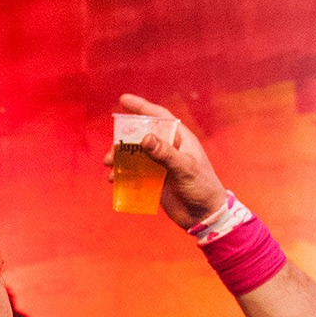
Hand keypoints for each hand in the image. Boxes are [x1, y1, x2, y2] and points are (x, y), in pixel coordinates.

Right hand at [114, 94, 228, 227]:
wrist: (205, 216)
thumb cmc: (202, 187)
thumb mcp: (185, 168)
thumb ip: (165, 153)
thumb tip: (144, 138)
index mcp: (179, 138)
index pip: (158, 116)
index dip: (141, 106)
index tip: (123, 100)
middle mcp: (168, 148)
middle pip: (140, 136)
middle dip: (123, 140)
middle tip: (112, 151)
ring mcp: (160, 165)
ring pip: (134, 155)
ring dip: (120, 159)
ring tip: (110, 166)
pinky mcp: (154, 180)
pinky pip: (134, 173)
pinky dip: (122, 174)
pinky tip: (114, 180)